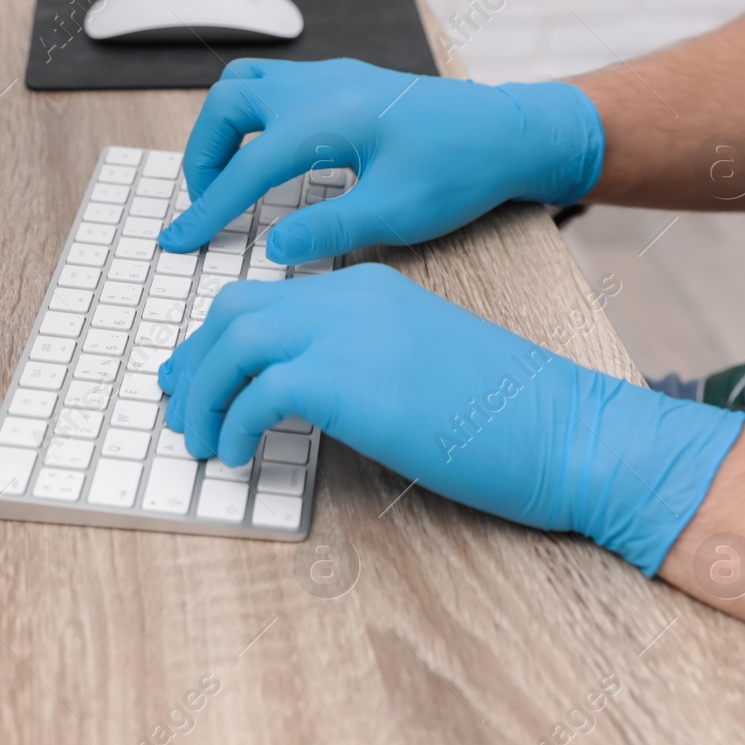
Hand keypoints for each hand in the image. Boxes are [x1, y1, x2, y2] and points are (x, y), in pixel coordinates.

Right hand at [157, 59, 604, 261]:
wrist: (514, 132)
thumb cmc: (464, 170)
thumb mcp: (398, 214)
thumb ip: (328, 231)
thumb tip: (273, 249)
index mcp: (328, 119)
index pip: (245, 168)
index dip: (206, 210)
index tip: (179, 239)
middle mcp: (322, 85)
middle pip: (227, 103)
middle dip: (203, 155)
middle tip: (207, 204)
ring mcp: (333, 75)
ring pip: (247, 83)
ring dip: (224, 129)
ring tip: (230, 178)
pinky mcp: (346, 80)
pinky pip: (275, 84)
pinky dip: (253, 118)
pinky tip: (270, 157)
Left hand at [157, 264, 743, 574]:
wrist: (564, 429)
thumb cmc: (504, 413)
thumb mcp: (419, 365)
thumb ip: (360, 362)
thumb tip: (301, 397)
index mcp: (367, 288)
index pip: (264, 297)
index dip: (215, 340)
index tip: (193, 377)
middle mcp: (348, 298)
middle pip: (232, 312)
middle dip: (194, 363)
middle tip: (181, 411)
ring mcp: (346, 333)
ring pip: (231, 346)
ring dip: (204, 398)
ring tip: (203, 445)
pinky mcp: (346, 381)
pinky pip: (255, 395)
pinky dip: (234, 427)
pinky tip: (240, 456)